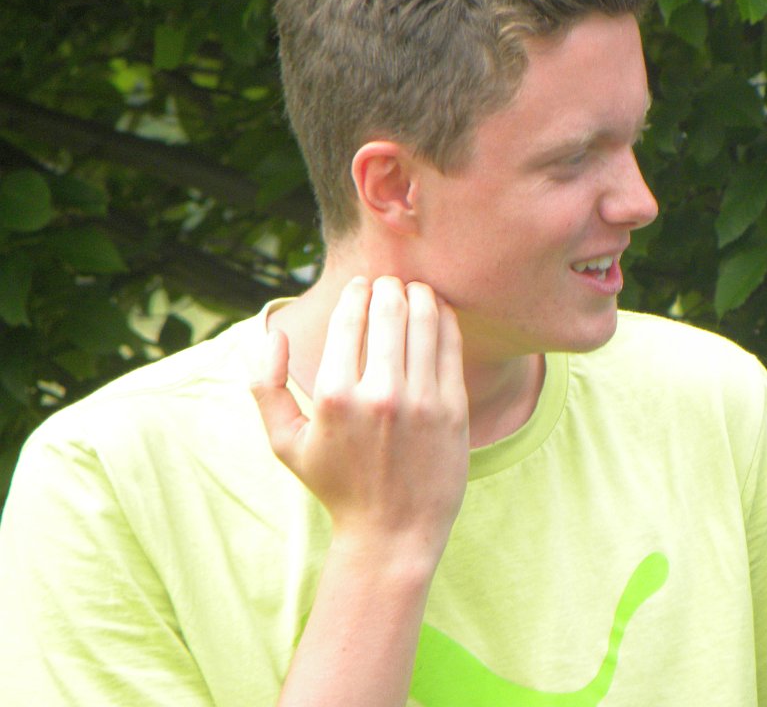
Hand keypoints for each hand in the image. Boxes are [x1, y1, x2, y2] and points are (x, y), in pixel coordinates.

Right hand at [252, 276, 469, 563]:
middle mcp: (379, 395)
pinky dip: (444, 319)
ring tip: (414, 290)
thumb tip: (273, 334)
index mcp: (334, 397)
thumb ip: (266, 387)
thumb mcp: (285, 442)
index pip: (350, 319)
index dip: (357, 292)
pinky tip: (438, 312)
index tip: (361, 285)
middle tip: (390, 283)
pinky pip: (451, 345)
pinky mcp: (453, 408)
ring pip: (425, 320)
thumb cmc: (336, 484)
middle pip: (390, 310)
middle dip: (389, 287)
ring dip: (419, 295)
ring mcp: (421, 400)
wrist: (393, 531)